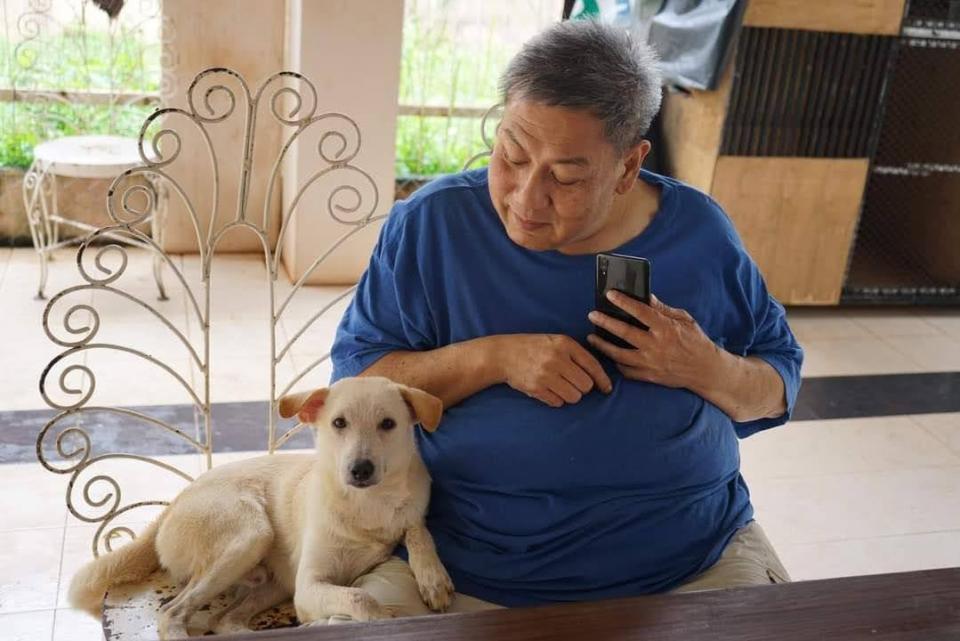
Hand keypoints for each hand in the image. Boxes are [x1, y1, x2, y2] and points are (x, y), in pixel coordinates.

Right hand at [493, 334, 612, 406]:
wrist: (503, 354)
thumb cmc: (534, 348)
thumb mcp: (555, 341)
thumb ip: (575, 354)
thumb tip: (598, 377)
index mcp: (564, 344)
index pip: (592, 365)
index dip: (602, 380)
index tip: (606, 389)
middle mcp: (556, 358)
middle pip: (585, 385)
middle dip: (582, 388)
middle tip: (572, 383)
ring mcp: (545, 374)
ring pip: (574, 397)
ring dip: (570, 395)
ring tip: (559, 386)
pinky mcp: (536, 388)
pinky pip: (558, 402)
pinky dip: (556, 400)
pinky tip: (548, 390)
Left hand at [587, 292, 719, 389]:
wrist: (705, 370)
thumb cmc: (695, 341)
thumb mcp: (684, 319)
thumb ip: (663, 309)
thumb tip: (646, 297)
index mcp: (666, 328)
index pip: (640, 311)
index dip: (623, 302)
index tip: (610, 295)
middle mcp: (656, 345)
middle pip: (624, 332)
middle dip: (605, 322)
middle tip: (592, 315)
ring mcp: (650, 363)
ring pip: (619, 354)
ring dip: (602, 345)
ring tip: (592, 337)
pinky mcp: (648, 376)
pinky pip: (626, 370)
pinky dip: (616, 362)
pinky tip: (609, 355)